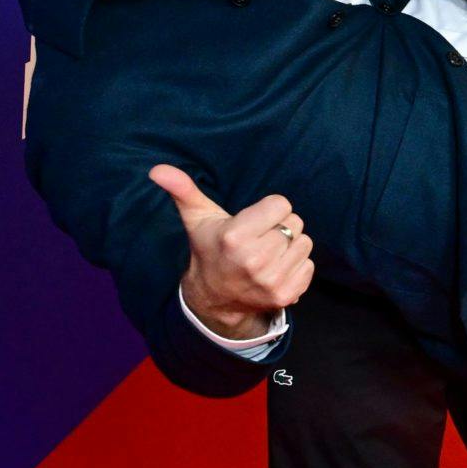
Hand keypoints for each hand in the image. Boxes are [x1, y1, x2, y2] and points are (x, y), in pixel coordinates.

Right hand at [149, 165, 314, 340]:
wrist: (215, 297)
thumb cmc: (211, 248)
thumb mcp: (197, 218)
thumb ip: (183, 190)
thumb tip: (157, 169)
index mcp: (235, 236)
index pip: (281, 204)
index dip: (268, 210)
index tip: (253, 222)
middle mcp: (255, 260)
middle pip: (295, 222)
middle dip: (279, 226)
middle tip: (259, 238)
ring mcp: (272, 280)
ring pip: (304, 243)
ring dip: (290, 245)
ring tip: (267, 253)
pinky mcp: (286, 294)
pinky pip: (309, 265)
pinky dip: (296, 265)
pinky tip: (275, 269)